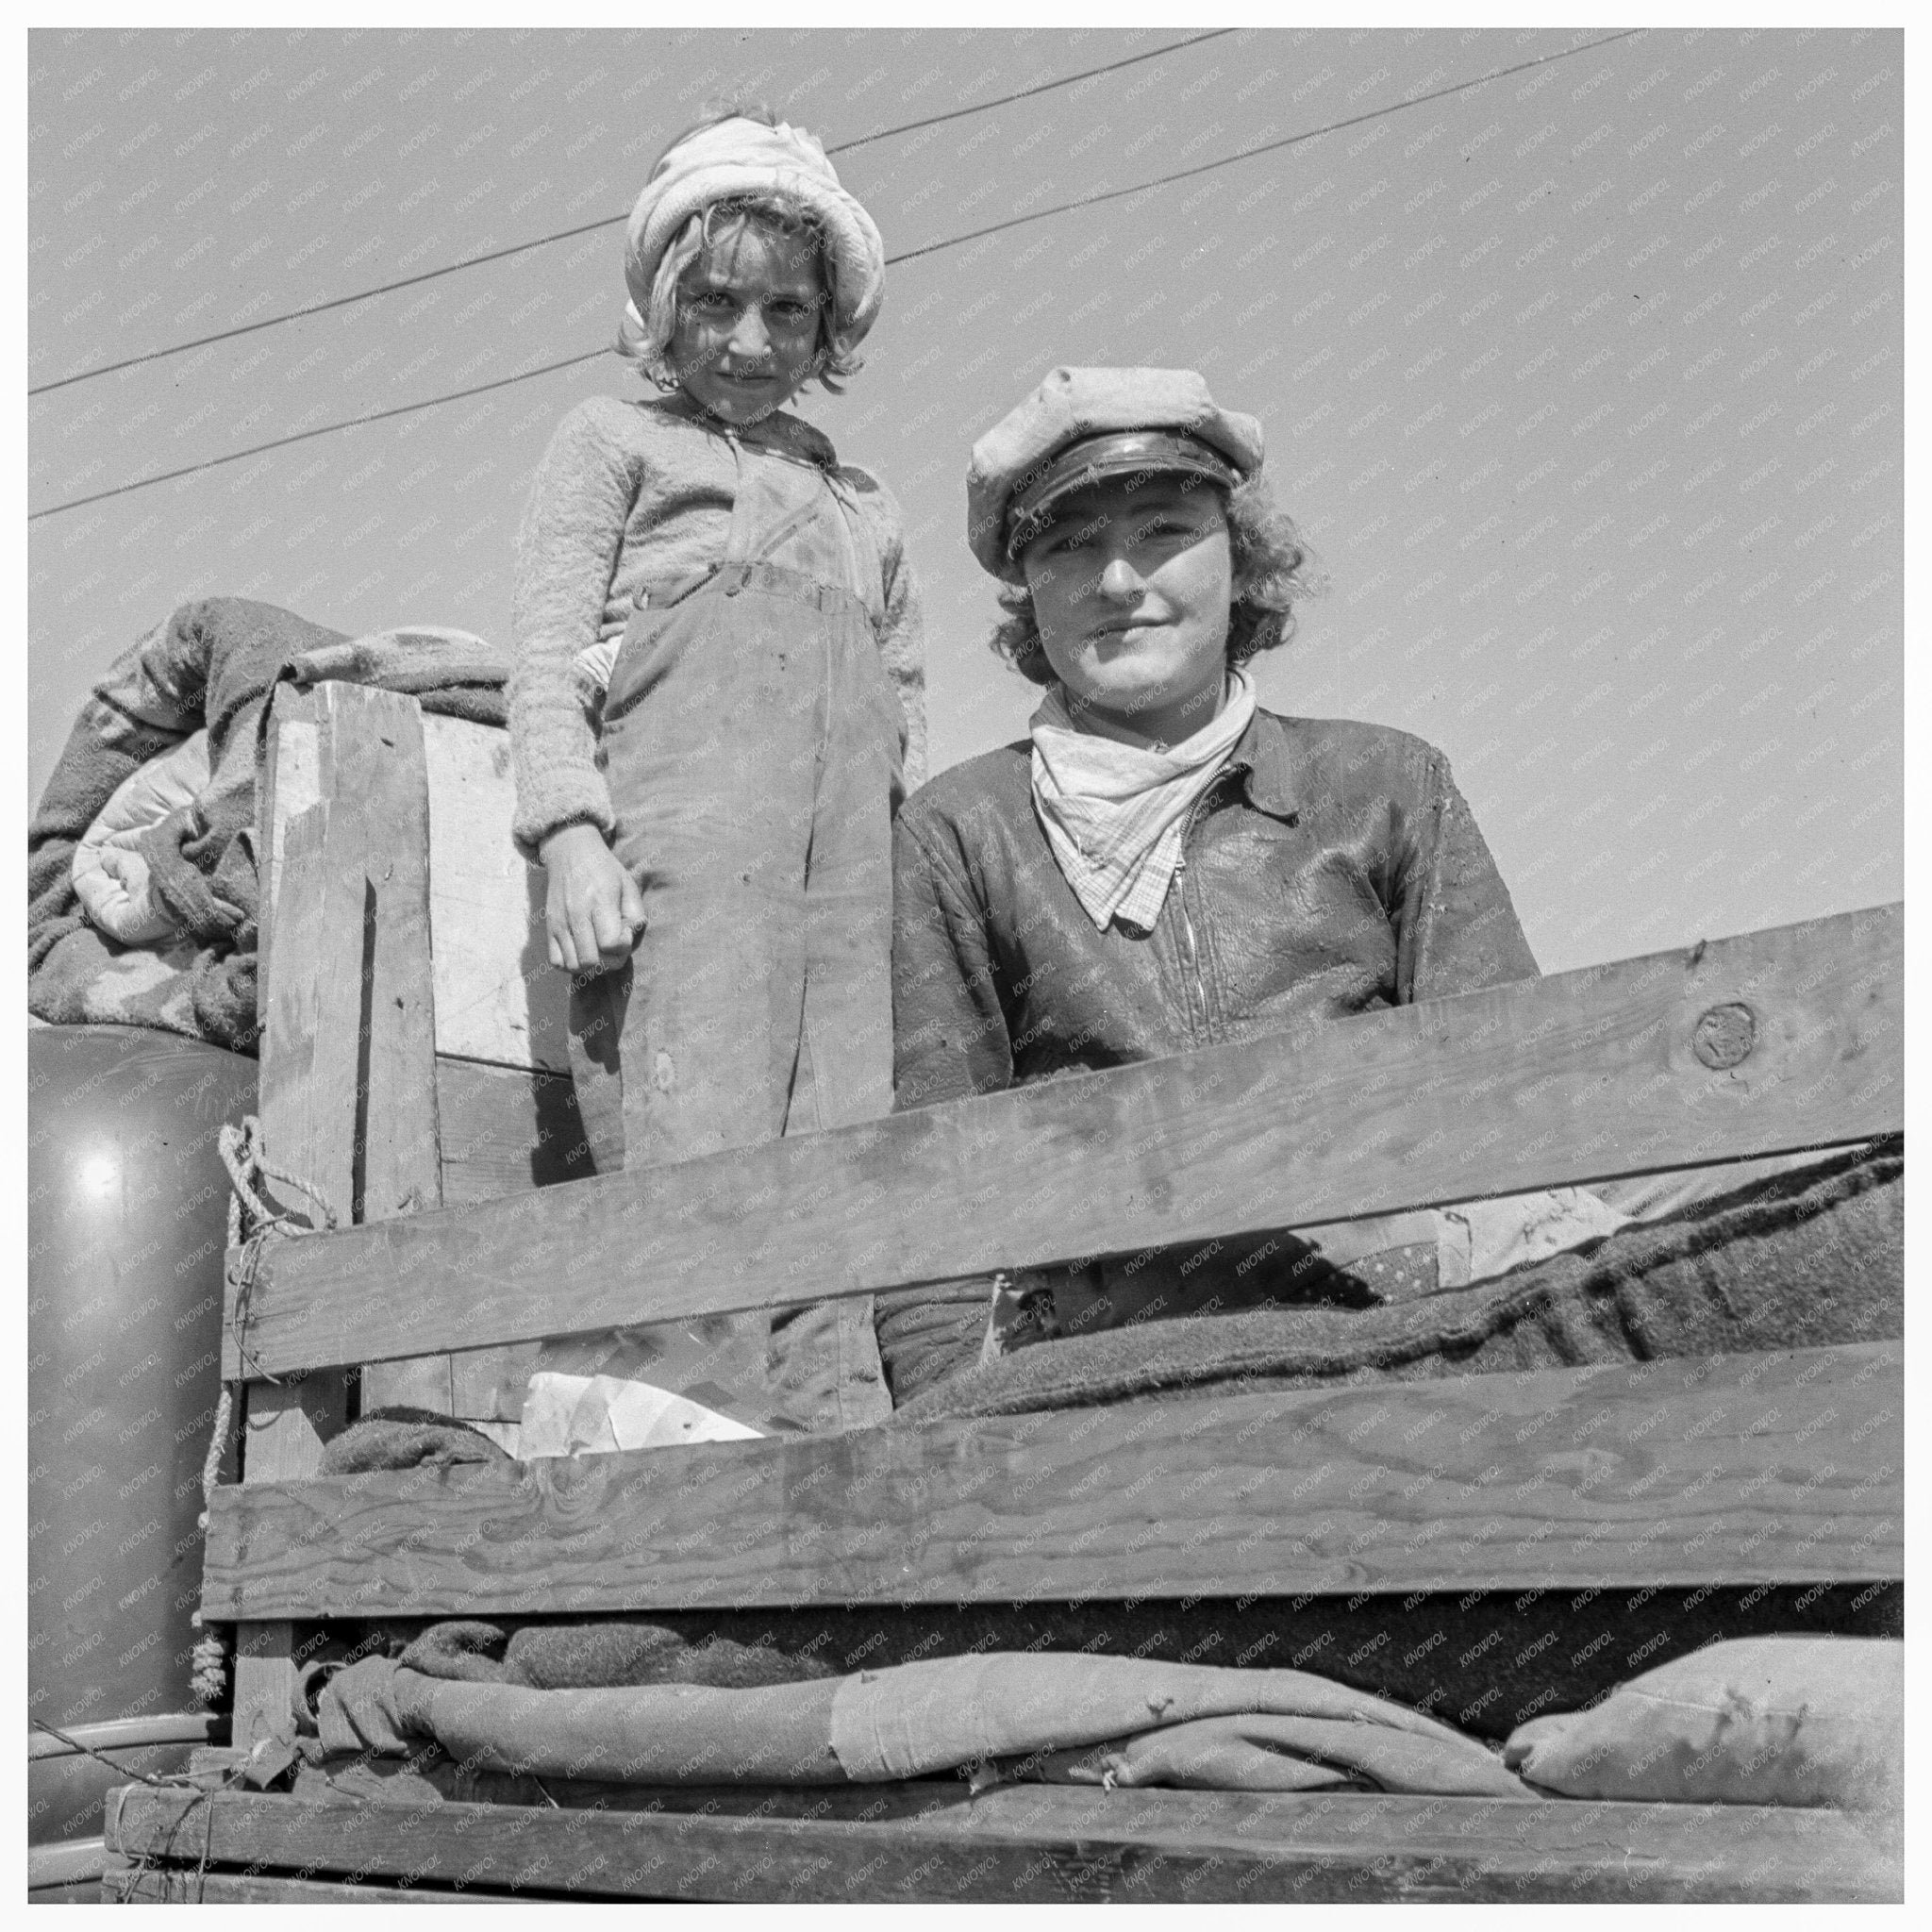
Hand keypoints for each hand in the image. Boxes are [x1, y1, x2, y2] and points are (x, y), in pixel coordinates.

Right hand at [540, 823, 645, 974]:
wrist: (570, 853)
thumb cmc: (605, 871)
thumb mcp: (629, 885)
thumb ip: (635, 914)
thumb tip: (628, 939)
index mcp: (600, 901)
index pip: (610, 944)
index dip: (623, 946)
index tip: (626, 933)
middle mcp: (576, 914)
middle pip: (591, 961)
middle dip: (610, 962)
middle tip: (615, 948)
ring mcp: (559, 922)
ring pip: (573, 966)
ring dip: (591, 967)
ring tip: (601, 953)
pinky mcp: (549, 928)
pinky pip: (556, 961)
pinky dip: (571, 964)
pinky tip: (583, 952)